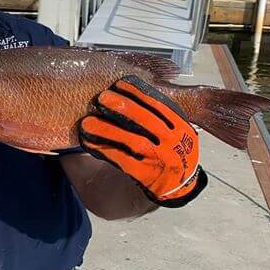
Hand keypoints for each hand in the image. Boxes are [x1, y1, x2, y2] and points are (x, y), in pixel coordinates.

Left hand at [78, 75, 206, 206]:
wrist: (180, 186)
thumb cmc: (173, 152)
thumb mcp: (179, 132)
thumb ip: (163, 116)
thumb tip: (129, 94)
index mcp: (181, 127)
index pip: (159, 105)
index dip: (138, 93)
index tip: (119, 84)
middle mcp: (172, 142)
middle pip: (146, 121)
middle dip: (123, 107)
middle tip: (102, 97)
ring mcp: (159, 159)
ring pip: (132, 141)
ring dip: (108, 129)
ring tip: (87, 122)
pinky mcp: (145, 175)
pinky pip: (121, 160)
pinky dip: (104, 150)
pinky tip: (88, 142)